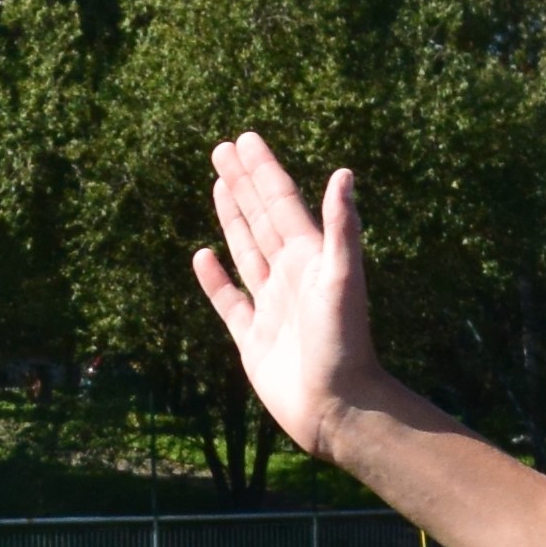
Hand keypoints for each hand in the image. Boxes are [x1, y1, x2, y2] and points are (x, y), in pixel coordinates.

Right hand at [192, 132, 392, 461]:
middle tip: (222, 148)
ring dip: (232, 218)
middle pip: (261, 219)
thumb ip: (342, 228)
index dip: (263, 171)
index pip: (282, 203)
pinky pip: (229, 301)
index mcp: (309, 258)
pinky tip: (202, 256)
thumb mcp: (343, 280)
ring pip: (245, 251)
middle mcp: (289, 276)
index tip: (245, 139)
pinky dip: (215, 279)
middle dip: (242, 184)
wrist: (336, 407)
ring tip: (218, 185)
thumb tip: (343, 173)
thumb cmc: (343, 344)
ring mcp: (270, 306)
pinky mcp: (253, 339)